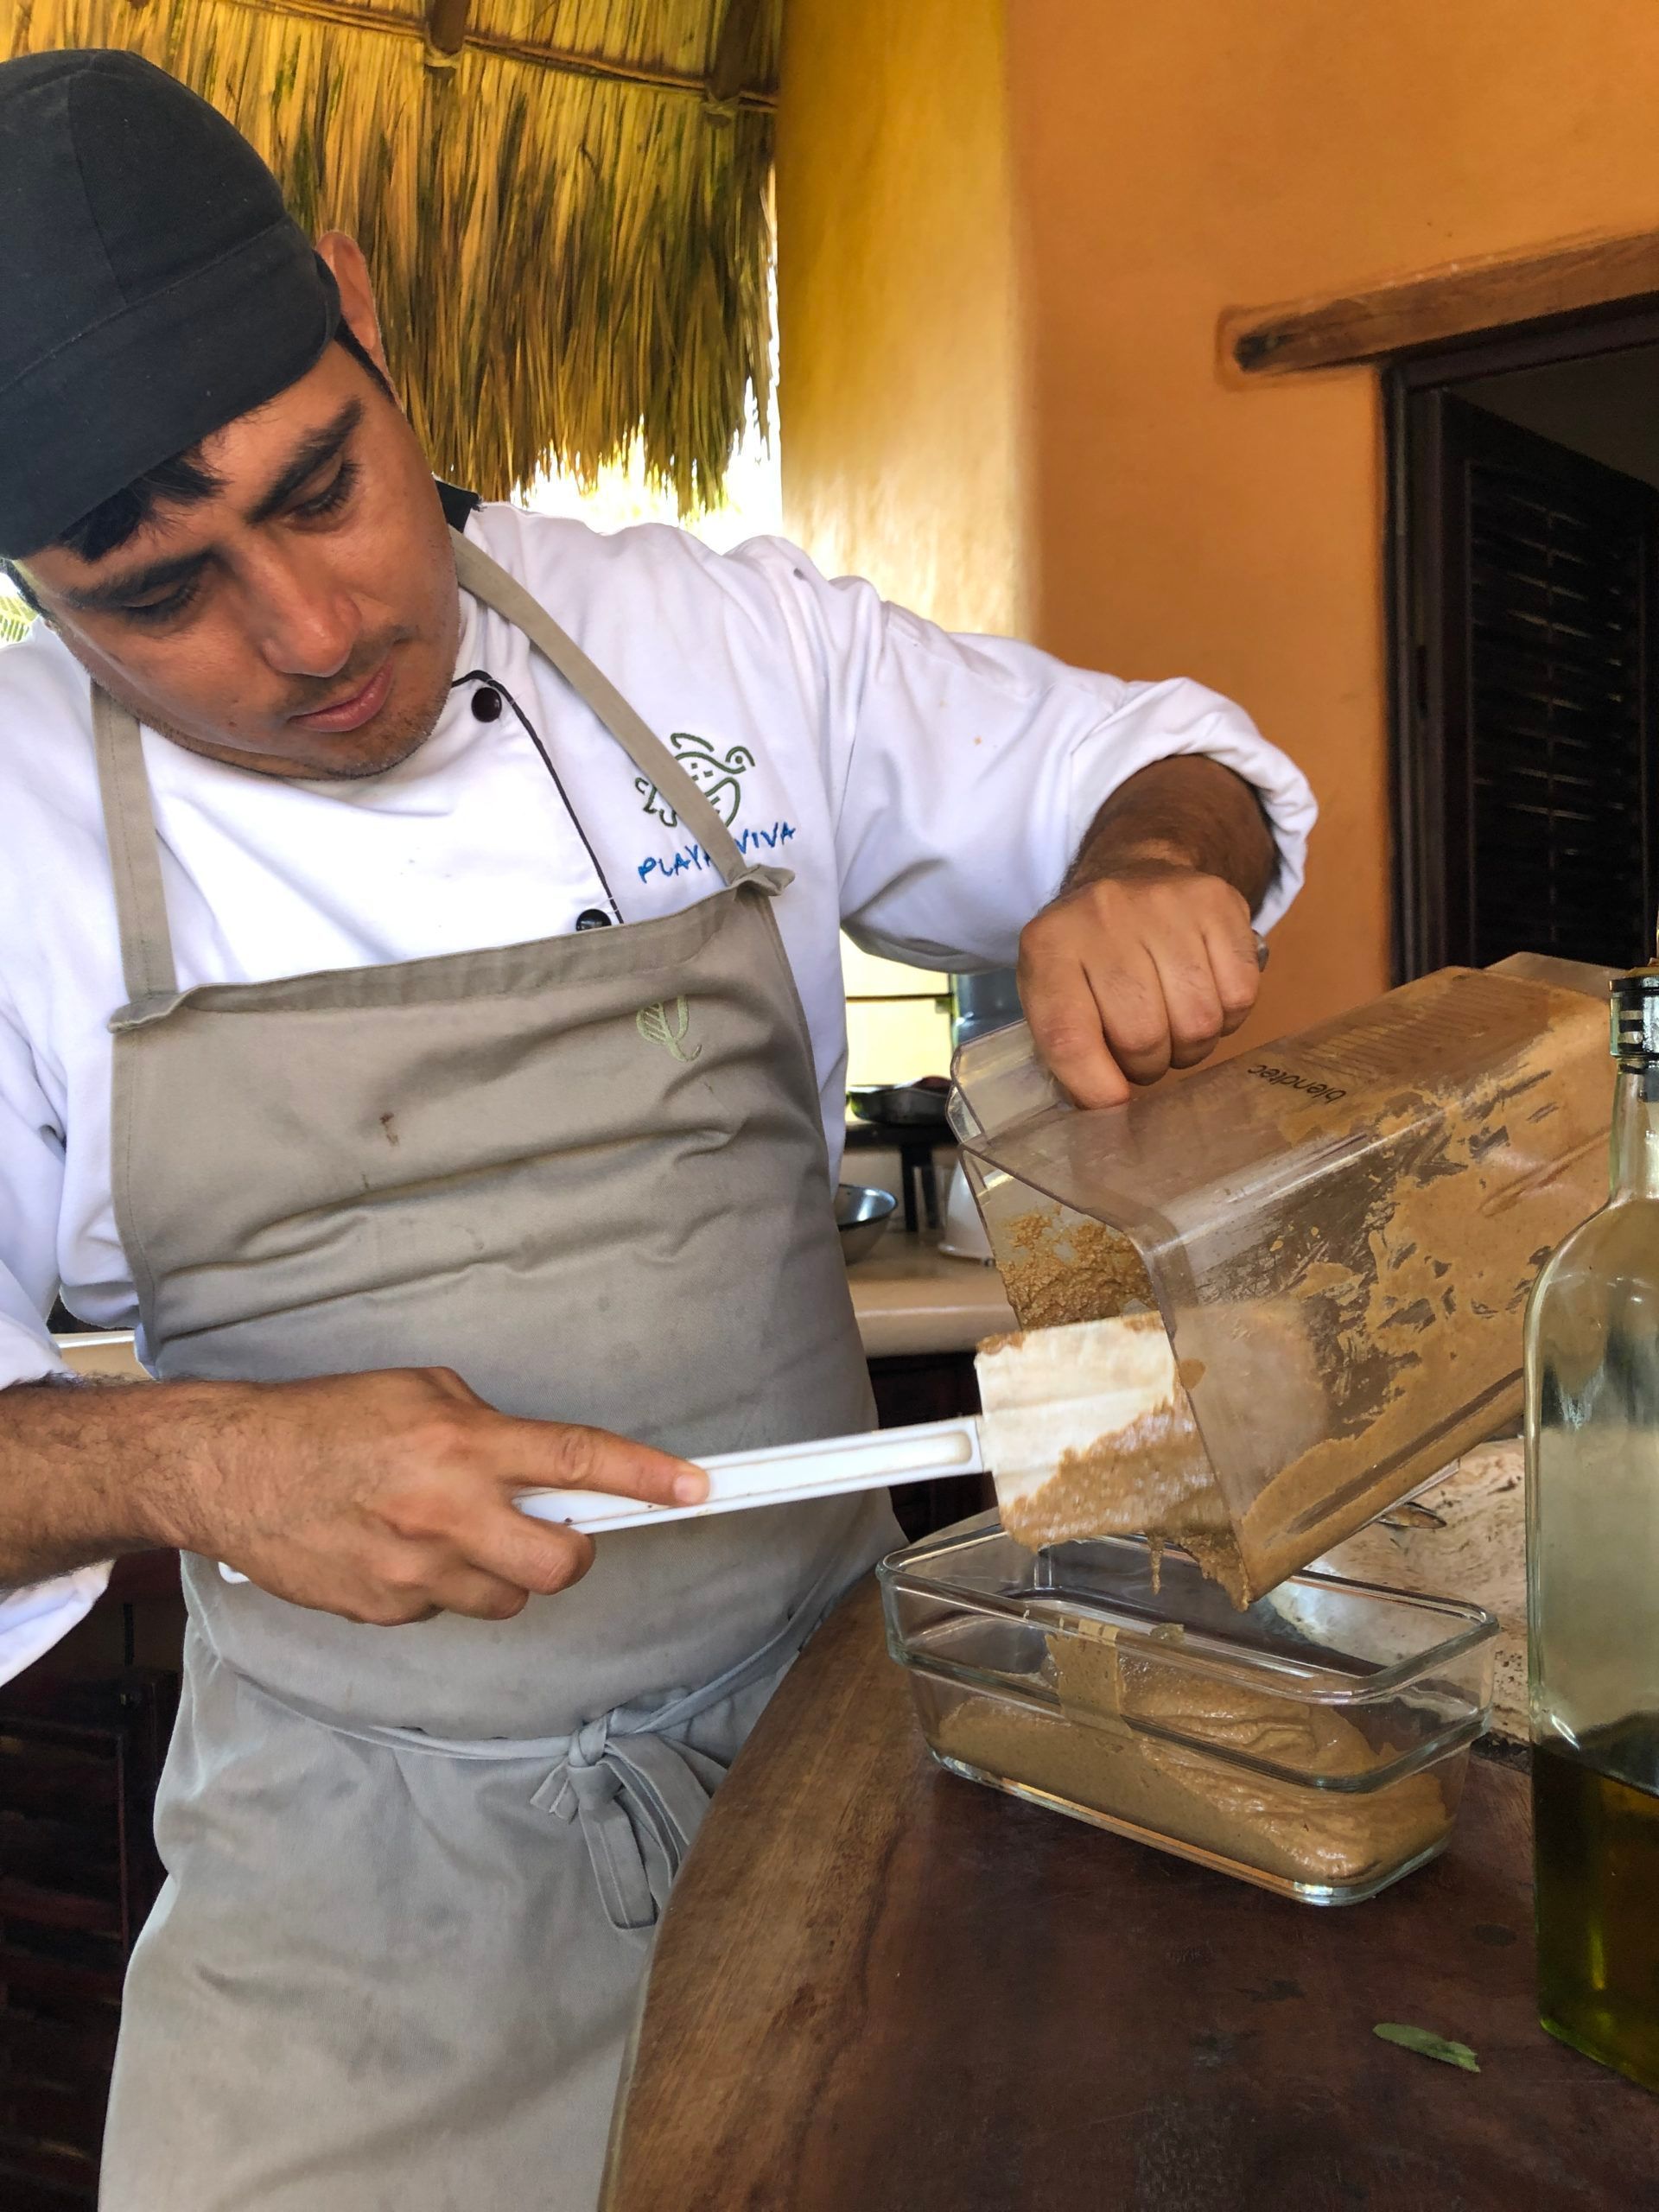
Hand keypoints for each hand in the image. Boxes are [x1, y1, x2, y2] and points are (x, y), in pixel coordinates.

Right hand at [170, 1366, 706, 1625]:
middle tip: (553, 1532)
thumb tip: (536, 1464)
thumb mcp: (419, 1393)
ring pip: (505, 1599)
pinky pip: (445, 1609)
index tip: (695, 1488)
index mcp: (463, 1445)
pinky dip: (441, 1585)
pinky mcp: (385, 1611)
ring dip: (501, 1572)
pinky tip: (399, 1550)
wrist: (231, 1470)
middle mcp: (447, 1513)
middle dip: (572, 1553)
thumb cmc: (326, 1420)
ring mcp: (415, 1572)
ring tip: (454, 1532)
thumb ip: (487, 1430)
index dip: (645, 1478)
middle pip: (559, 1566)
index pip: (578, 1461)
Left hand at [1017, 860, 1261, 1107]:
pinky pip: (1239, 997)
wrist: (1135, 871)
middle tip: (1144, 1053)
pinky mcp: (1219, 904)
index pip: (1068, 1036)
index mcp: (1049, 945)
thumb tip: (1101, 1109)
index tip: (1112, 1103)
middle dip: (1147, 1065)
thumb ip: (1066, 1047)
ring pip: (1197, 1023)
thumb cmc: (1089, 951)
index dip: (1094, 1085)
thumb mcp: (1052, 988)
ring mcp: (1166, 905)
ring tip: (1173, 1025)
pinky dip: (1226, 1017)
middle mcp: (1104, 916)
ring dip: (1189, 1046)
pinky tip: (1206, 998)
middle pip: (1142, 1036)